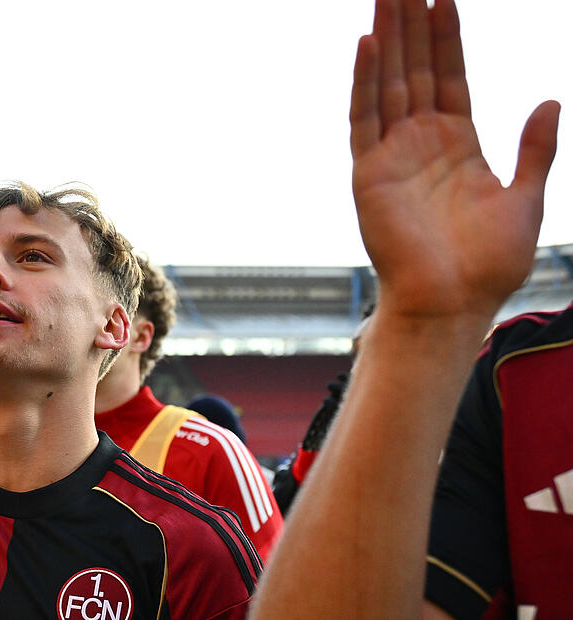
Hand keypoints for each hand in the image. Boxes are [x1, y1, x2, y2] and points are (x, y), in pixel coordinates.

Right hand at [350, 0, 558, 320]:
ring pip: (388, 82)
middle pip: (415, 69)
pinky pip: (365, 116)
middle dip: (411, 24)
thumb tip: (550, 99)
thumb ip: (536, 149)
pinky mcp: (368, 172)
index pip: (450, 76)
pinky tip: (369, 43)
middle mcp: (420, 142)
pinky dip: (366, 79)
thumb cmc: (488, 263)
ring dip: (388, 38)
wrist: (452, 301)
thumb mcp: (527, 198)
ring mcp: (391, 154)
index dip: (448, 37)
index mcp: (457, 144)